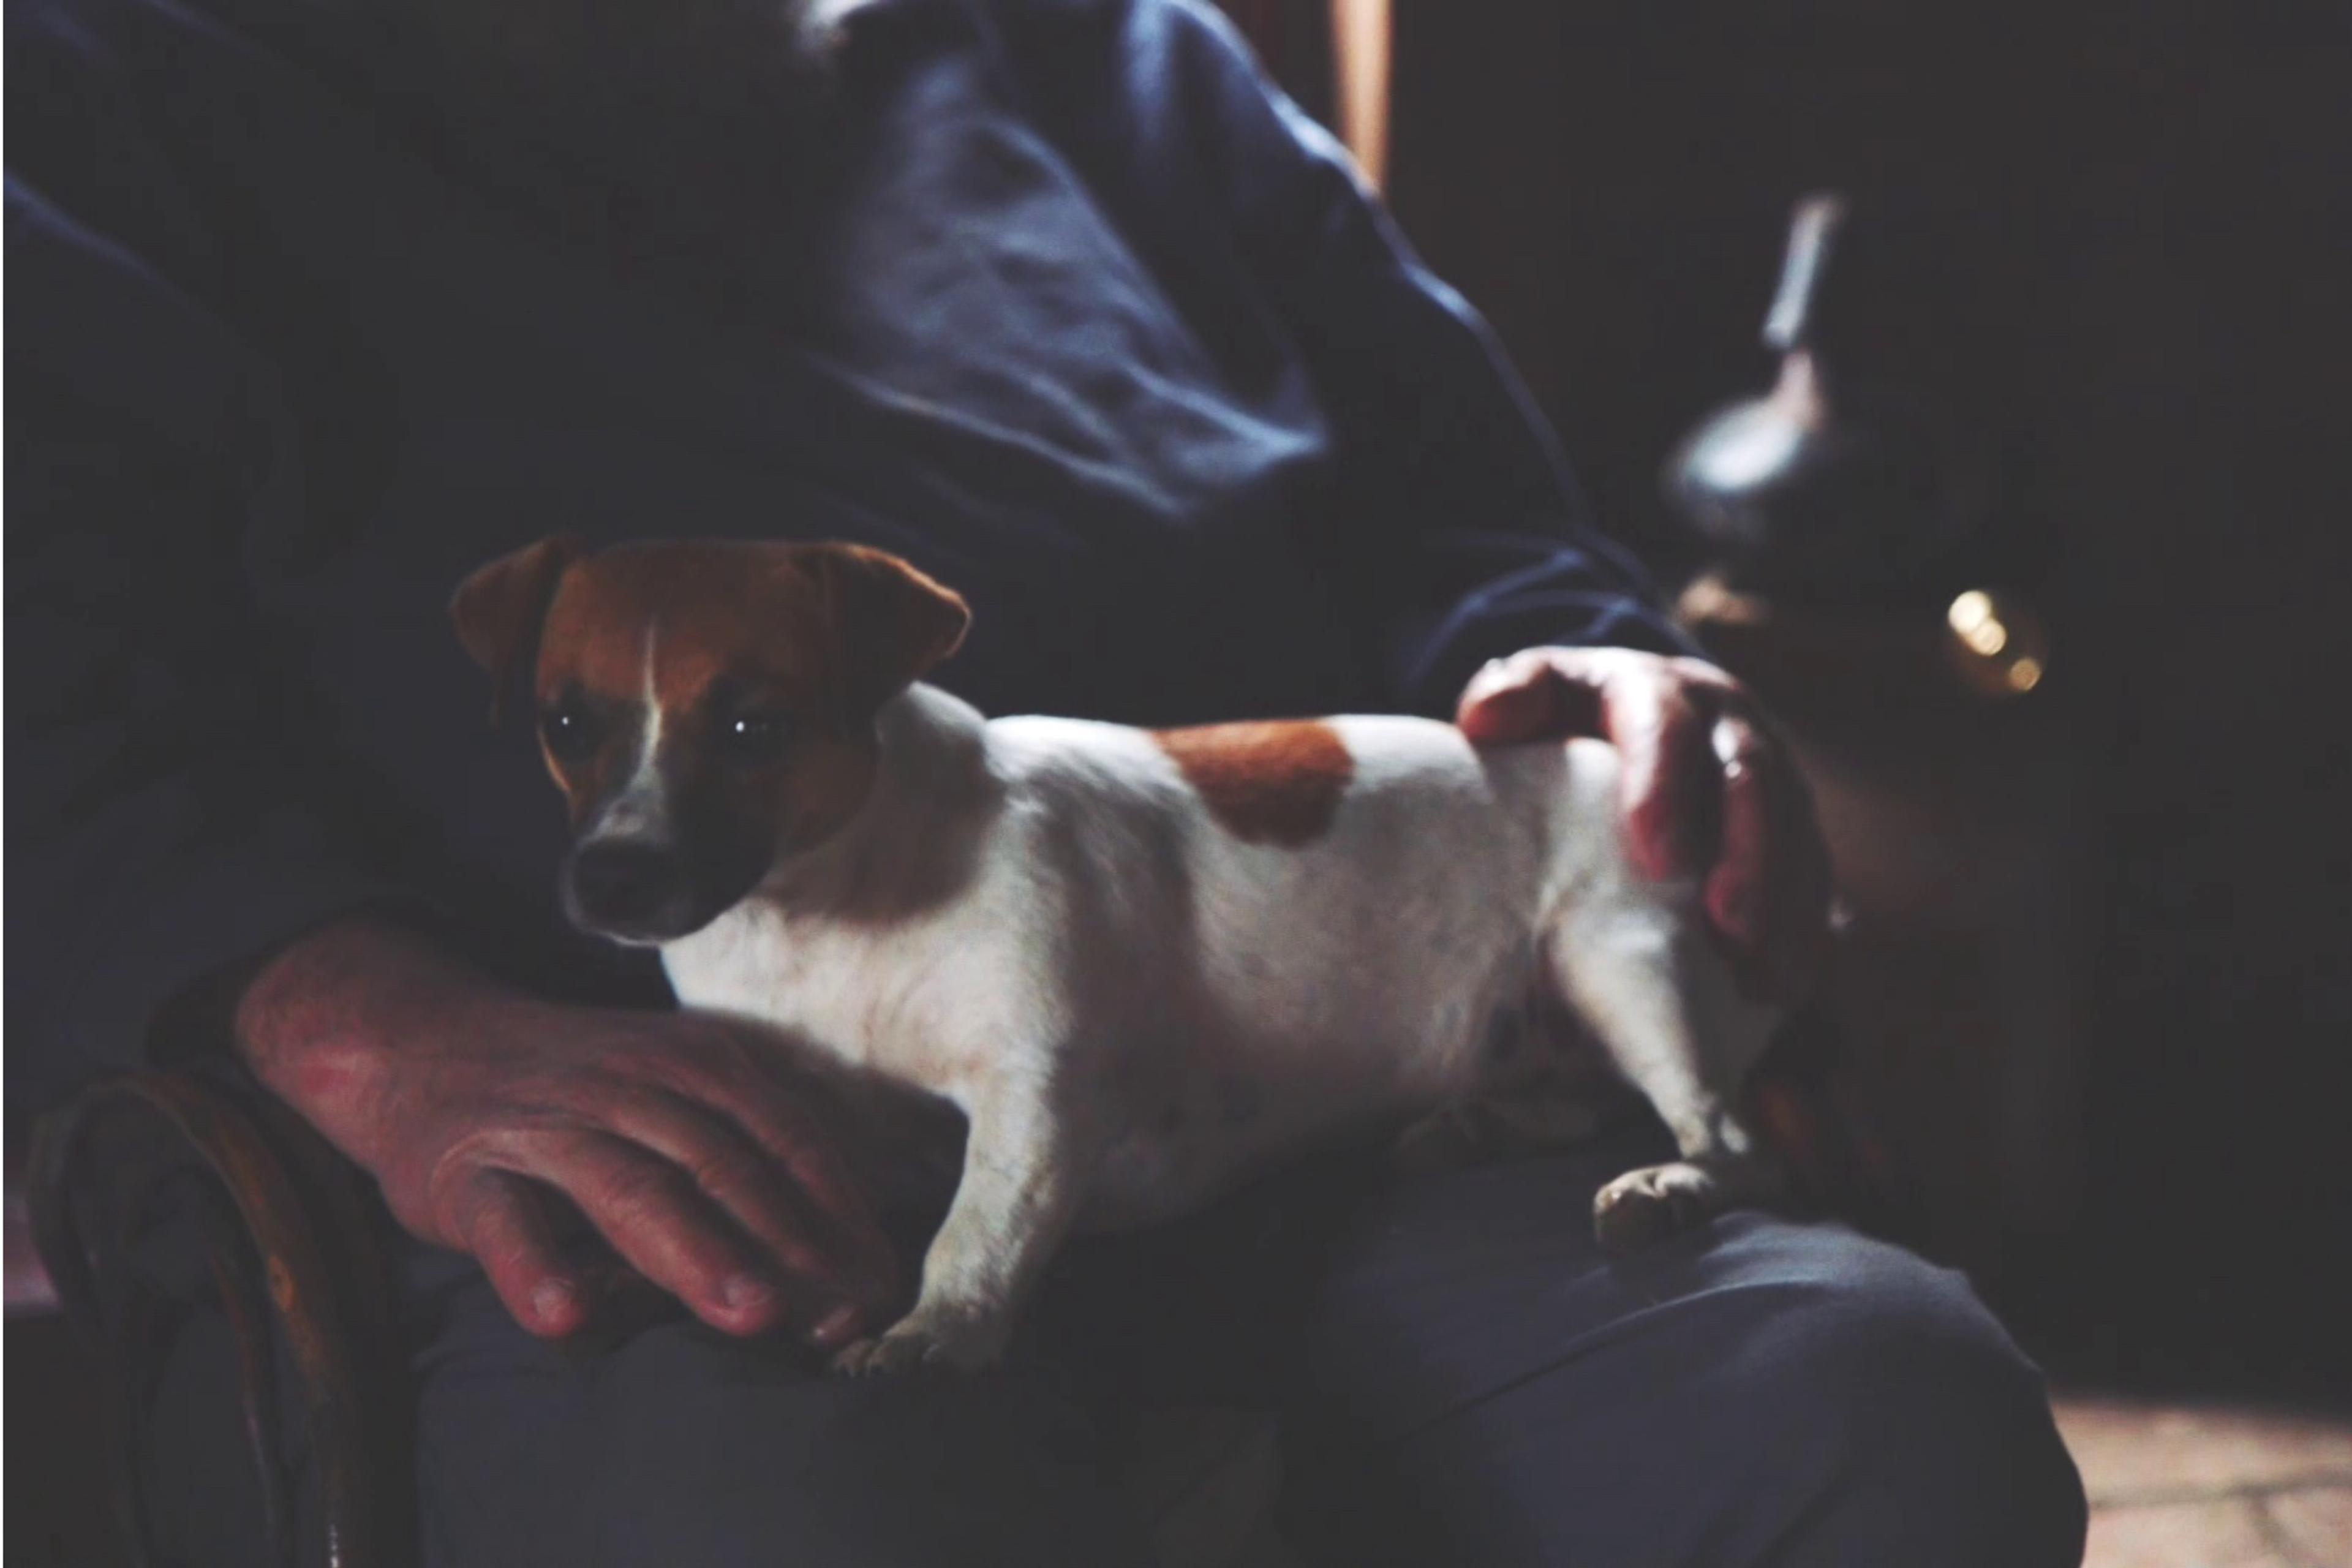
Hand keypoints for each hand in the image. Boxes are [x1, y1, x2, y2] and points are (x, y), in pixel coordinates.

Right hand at [234, 920, 898, 1345]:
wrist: (424, 1043)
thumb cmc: (580, 1093)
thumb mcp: (675, 1094)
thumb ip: (749, 1158)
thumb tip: (845, 1255)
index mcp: (699, 1066)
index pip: (788, 1142)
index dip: (839, 1216)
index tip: (880, 1287)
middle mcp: (633, 1087)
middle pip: (726, 1168)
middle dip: (792, 1246)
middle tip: (842, 1316)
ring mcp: (550, 1126)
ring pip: (634, 1190)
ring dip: (697, 1254)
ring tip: (751, 1314)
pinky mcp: (469, 1171)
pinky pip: (506, 1222)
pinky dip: (535, 1267)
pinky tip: (564, 1315)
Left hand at [1456, 647, 1830, 1002]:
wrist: (1620, 721)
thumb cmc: (1561, 723)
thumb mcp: (1529, 698)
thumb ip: (1506, 698)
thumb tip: (1487, 719)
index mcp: (1656, 689)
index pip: (1666, 725)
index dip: (1665, 787)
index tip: (1657, 856)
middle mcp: (1726, 723)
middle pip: (1751, 780)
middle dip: (1748, 856)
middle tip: (1728, 930)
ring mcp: (1770, 776)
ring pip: (1796, 833)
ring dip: (1784, 907)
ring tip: (1761, 979)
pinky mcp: (1793, 827)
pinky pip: (1815, 877)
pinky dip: (1804, 932)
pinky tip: (1782, 987)